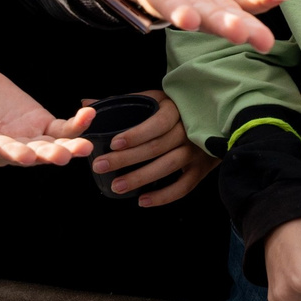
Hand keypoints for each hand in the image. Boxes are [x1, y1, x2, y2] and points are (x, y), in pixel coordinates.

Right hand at [0, 63, 97, 165]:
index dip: (10, 152)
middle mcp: (3, 146)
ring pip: (47, 146)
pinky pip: (59, 129)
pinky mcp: (38, 124)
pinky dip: (74, 126)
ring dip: (65, 148)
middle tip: (61, 157)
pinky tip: (88, 117)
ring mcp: (23, 137)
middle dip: (43, 155)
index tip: (25, 156)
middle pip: (26, 154)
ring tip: (83, 148)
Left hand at [87, 91, 217, 205]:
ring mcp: (196, 151)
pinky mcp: (201, 169)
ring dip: (141, 178)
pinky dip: (164, 196)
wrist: (215, 120)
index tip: (113, 143)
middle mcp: (188, 130)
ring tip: (117, 186)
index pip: (157, 123)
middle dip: (126, 159)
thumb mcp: (153, 100)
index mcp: (175, 110)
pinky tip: (142, 200)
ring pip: (167, 167)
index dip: (136, 134)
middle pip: (157, 147)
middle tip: (101, 166)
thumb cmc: (174, 110)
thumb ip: (122, 102)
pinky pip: (183, 186)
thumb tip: (85, 104)